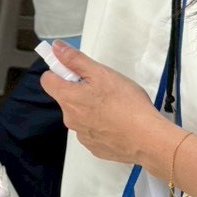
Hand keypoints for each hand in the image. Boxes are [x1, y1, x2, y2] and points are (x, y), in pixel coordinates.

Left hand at [39, 43, 178, 167]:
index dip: (60, 72)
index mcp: (68, 98)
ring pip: (80, 116)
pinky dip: (101, 126)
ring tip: (115, 106)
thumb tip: (56, 47)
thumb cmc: (126, 102)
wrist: (148, 139)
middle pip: (67, 98)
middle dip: (80, 91)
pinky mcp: (95, 148)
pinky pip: (92, 132)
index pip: (47, 80)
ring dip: (91, 109)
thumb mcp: (101, 73)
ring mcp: (82, 136)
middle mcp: (70, 119)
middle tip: (104, 88)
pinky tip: (118, 124)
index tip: (76, 71)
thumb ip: (75, 60)